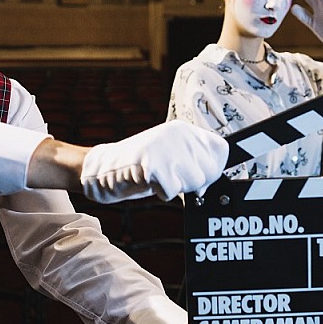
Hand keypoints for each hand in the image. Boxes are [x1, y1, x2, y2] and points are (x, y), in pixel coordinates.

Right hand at [80, 120, 228, 202]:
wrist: (102, 168)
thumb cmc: (141, 168)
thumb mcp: (172, 158)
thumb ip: (194, 164)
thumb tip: (214, 186)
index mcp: (184, 130)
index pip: (220, 150)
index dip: (214, 169)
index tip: (202, 178)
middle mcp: (178, 134)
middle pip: (209, 172)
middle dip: (193, 183)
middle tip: (171, 178)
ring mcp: (165, 147)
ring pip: (195, 183)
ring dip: (177, 188)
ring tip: (158, 178)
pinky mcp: (152, 163)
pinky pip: (173, 191)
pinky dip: (162, 193)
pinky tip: (149, 182)